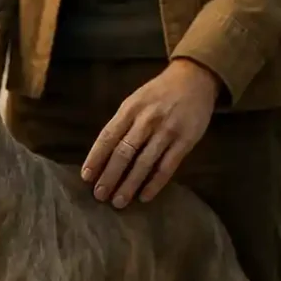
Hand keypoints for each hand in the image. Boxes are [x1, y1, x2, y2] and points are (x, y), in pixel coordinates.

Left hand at [81, 58, 220, 206]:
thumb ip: (122, 124)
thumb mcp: (136, 100)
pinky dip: (155, 184)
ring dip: (129, 185)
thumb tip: (103, 155)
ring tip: (118, 202)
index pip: (108, 136)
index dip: (95, 158)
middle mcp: (147, 120)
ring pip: (144, 163)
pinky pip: (167, 167)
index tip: (86, 177)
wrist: (194, 78)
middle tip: (99, 195)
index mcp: (130, 109)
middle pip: (124, 152)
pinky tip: (144, 197)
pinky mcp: (185, 141)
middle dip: (109, 176)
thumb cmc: (159, 93)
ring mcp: (167, 131)